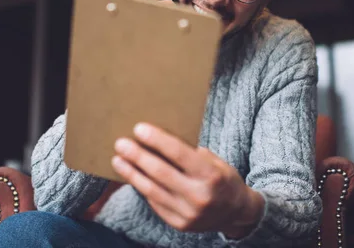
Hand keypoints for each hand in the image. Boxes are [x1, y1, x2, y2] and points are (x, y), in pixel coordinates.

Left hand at [111, 123, 263, 237]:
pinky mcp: (179, 224)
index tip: (139, 129)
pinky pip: (155, 203)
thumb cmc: (223, 179)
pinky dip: (142, 187)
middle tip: (121, 143)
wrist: (236, 213)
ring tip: (117, 160)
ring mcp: (188, 213)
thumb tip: (158, 141)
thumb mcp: (215, 162)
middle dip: (138, 156)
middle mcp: (199, 196)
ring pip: (152, 190)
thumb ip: (191, 155)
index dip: (157, 140)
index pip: (179, 154)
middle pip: (161, 172)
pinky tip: (132, 176)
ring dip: (132, 173)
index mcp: (211, 175)